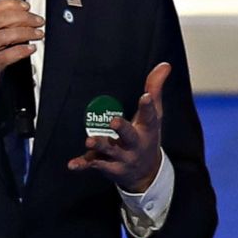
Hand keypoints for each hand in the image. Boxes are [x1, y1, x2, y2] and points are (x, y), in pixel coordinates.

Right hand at [0, 0, 43, 129]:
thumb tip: (15, 24)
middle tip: (37, 21)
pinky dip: (22, 50)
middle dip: (24, 17)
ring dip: (27, 32)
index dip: (11, 4)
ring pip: (6, 34)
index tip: (25, 6)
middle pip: (1, 18)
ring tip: (38, 34)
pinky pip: (7, 55)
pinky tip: (30, 49)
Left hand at [67, 62, 170, 192]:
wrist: (146, 173)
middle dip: (122, 129)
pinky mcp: (106, 165)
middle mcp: (134, 144)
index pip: (150, 116)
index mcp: (146, 130)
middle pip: (129, 136)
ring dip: (100, 146)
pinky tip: (72, 164)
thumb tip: (164, 65)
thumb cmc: (148, 137)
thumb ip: (155, 88)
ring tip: (89, 140)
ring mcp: (120, 157)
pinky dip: (82, 165)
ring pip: (109, 151)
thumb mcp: (154, 115)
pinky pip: (94, 165)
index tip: (145, 96)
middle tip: (114, 121)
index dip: (147, 106)